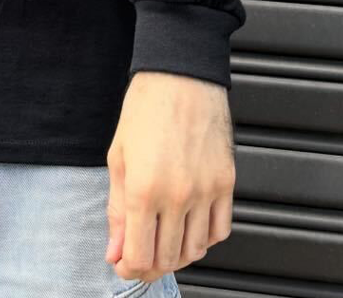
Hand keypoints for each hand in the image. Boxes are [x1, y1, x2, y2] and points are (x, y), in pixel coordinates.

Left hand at [104, 71, 235, 284]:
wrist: (180, 74)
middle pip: (169, 258)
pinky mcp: (227, 182)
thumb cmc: (146, 107)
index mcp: (144, 190)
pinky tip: (190, 226)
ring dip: (178, 253)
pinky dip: (205, 238)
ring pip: (197, 250)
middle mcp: (178, 196)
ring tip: (164, 239)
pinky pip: (221, 230)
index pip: (140, 256)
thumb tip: (115, 251)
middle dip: (150, 265)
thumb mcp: (118, 157)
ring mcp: (206, 191)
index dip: (129, 268)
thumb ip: (117, 210)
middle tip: (140, 254)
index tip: (124, 263)